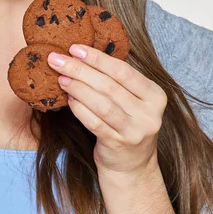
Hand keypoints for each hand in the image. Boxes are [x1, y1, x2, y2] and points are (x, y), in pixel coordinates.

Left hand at [47, 44, 166, 177]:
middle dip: (80, 69)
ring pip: (101, 103)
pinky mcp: (118, 144)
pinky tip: (68, 98)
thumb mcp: (132, 100)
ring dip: (77, 88)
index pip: (122, 71)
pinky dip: (79, 108)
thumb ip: (116, 80)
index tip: (74, 48)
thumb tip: (81, 54)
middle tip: (57, 59)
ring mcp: (135, 131)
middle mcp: (149, 113)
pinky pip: (94, 122)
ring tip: (61, 77)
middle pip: (109, 85)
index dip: (97, 58)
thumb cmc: (126, 123)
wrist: (132, 165)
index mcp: (155, 95)